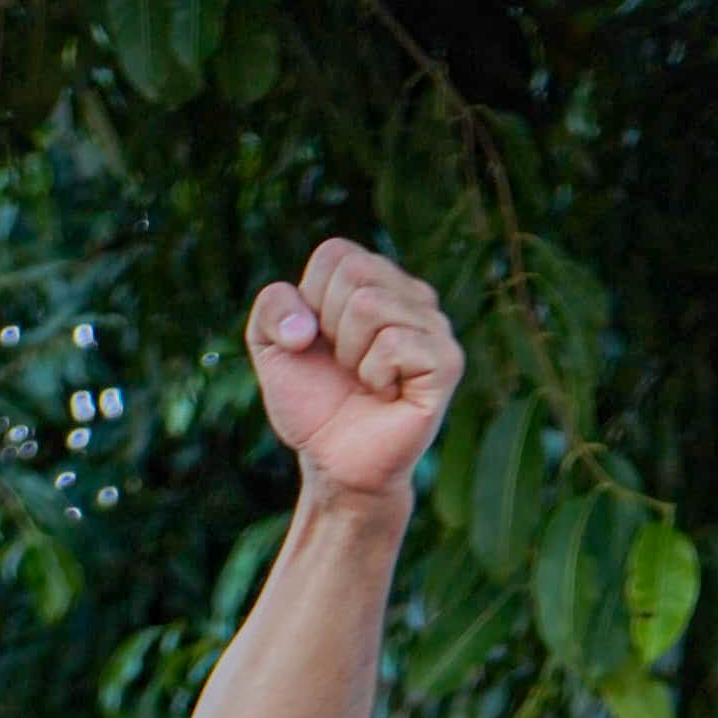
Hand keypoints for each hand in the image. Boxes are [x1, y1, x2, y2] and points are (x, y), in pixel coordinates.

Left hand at [248, 239, 461, 503]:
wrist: (336, 463)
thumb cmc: (312, 404)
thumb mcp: (270, 348)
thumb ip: (270, 307)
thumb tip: (305, 326)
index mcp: (376, 278)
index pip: (335, 254)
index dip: (311, 302)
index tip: (321, 342)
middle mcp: (411, 294)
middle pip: (354, 273)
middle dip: (331, 328)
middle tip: (345, 365)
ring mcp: (434, 326)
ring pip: (370, 305)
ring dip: (351, 355)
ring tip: (365, 380)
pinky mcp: (446, 361)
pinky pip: (394, 342)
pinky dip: (375, 374)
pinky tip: (386, 393)